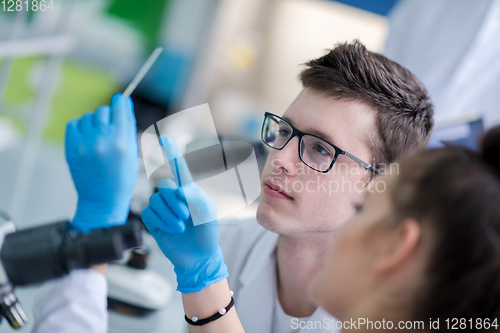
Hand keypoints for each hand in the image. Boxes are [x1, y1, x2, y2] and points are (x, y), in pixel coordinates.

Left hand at [66, 93, 138, 231]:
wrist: (102, 200)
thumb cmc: (121, 178)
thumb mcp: (133, 152)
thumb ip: (128, 127)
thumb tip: (124, 103)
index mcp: (121, 141)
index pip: (119, 106)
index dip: (120, 102)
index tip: (120, 101)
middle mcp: (102, 140)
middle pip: (103, 111)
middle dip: (108, 116)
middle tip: (110, 129)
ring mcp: (84, 143)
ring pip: (88, 117)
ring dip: (94, 122)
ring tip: (98, 137)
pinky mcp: (71, 147)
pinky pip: (74, 124)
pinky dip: (80, 127)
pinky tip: (87, 138)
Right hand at [141, 136, 227, 292]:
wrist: (199, 257)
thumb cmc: (207, 234)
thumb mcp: (208, 214)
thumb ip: (196, 198)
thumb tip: (180, 189)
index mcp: (188, 190)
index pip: (178, 168)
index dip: (171, 153)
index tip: (164, 139)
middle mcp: (173, 197)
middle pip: (165, 184)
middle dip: (174, 200)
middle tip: (186, 215)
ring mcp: (162, 209)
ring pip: (156, 200)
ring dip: (169, 214)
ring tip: (181, 225)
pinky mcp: (153, 221)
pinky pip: (149, 213)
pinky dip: (161, 221)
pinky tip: (171, 229)